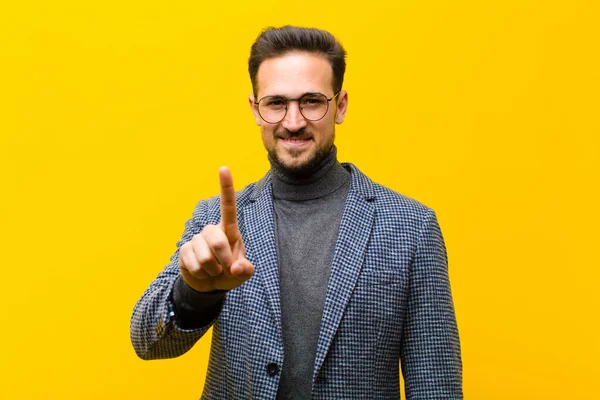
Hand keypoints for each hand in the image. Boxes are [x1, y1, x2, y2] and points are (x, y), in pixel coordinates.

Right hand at [178, 167, 254, 291]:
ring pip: (206, 257)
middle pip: (218, 242)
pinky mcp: (184, 250)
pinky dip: (201, 274)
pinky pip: (194, 265)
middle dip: (224, 260)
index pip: (228, 206)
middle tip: (225, 269)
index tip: (224, 168)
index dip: (226, 188)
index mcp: (229, 230)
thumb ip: (245, 270)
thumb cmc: (229, 273)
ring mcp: (196, 239)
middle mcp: (212, 231)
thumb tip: (236, 268)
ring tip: (213, 270)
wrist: (209, 284)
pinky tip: (202, 272)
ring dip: (212, 270)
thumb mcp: (242, 274)